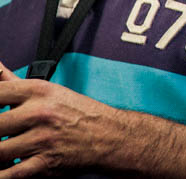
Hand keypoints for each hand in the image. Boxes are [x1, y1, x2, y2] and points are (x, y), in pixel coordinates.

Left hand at [0, 61, 118, 176]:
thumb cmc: (78, 113)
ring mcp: (41, 140)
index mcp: (38, 91)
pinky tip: (5, 167)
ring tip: (4, 150)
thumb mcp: (47, 90)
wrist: (109, 135)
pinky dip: (4, 174)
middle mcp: (39, 113)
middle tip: (2, 132)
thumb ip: (11, 81)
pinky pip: (11, 174)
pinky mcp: (44, 164)